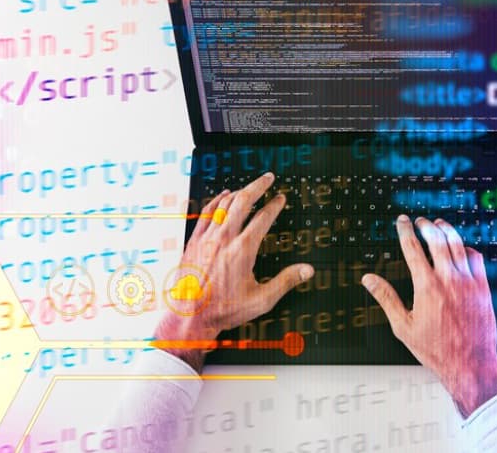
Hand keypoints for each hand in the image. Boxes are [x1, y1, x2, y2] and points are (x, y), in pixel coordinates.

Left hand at [153, 172, 314, 370]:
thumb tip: (307, 270)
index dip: (274, 205)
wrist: (189, 317)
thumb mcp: (261, 300)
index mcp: (242, 251)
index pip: (263, 218)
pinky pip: (205, 213)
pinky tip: (222, 196)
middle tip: (268, 178)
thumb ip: (286, 281)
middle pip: (243, 202)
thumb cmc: (223, 310)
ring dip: (238, 192)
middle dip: (257, 187)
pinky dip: (216, 201)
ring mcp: (206, 238)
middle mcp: (223, 239)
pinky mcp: (193, 241)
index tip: (281, 198)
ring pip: (223, 205)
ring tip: (249, 188)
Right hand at [361, 215, 496, 417]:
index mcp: (427, 286)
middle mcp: (449, 279)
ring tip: (439, 224)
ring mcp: (469, 282)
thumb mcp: (403, 326)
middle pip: (437, 239)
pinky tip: (461, 248)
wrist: (470, 364)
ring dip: (447, 230)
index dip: (405, 230)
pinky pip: (476, 258)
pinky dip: (466, 248)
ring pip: (458, 244)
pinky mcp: (483, 288)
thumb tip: (369, 280)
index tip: (402, 221)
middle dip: (426, 225)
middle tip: (420, 220)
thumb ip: (386, 298)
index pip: (413, 248)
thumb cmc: (437, 350)